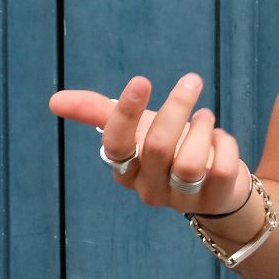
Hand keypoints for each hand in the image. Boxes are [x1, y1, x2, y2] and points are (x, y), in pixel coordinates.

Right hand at [47, 73, 252, 215]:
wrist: (215, 185)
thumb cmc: (170, 149)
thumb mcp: (137, 128)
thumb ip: (98, 113)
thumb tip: (54, 101)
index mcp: (125, 170)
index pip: (116, 145)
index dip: (126, 113)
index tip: (141, 80)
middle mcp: (149, 189)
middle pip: (157, 147)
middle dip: (176, 107)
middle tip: (192, 81)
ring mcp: (182, 199)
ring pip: (190, 163)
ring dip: (202, 128)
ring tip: (205, 117)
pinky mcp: (215, 198)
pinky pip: (222, 167)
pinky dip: (225, 143)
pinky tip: (219, 138)